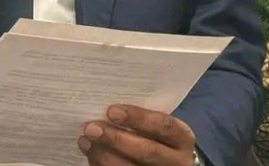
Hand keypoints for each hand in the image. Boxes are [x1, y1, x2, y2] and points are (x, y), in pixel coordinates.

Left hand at [79, 105, 197, 165]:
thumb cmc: (158, 137)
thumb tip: (107, 108)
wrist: (169, 165)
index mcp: (182, 138)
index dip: (138, 117)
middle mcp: (179, 161)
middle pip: (147, 152)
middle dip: (116, 139)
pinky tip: (91, 155)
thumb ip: (142, 119)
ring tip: (86, 141)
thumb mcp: (159, 126)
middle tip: (91, 128)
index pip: (163, 125)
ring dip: (104, 156)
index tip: (111, 111)